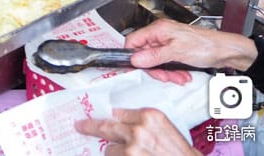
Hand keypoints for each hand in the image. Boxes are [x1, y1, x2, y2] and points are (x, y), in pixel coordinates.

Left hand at [74, 107, 197, 155]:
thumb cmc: (184, 155)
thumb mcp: (170, 133)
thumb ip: (147, 126)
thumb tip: (128, 124)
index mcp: (151, 116)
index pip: (119, 112)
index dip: (110, 117)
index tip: (102, 116)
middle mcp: (139, 128)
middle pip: (106, 126)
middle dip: (90, 126)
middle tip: (80, 125)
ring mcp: (131, 147)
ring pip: (109, 149)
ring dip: (113, 154)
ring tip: (124, 155)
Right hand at [123, 18, 256, 83]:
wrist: (226, 51)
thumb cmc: (206, 46)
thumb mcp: (177, 52)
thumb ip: (154, 56)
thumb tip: (134, 59)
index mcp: (158, 29)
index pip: (133, 41)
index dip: (132, 56)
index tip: (136, 68)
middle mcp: (161, 34)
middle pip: (145, 54)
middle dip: (155, 68)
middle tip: (164, 76)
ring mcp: (168, 43)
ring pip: (156, 61)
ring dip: (166, 72)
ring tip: (178, 77)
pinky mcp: (175, 51)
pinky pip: (166, 63)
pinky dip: (173, 71)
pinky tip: (182, 75)